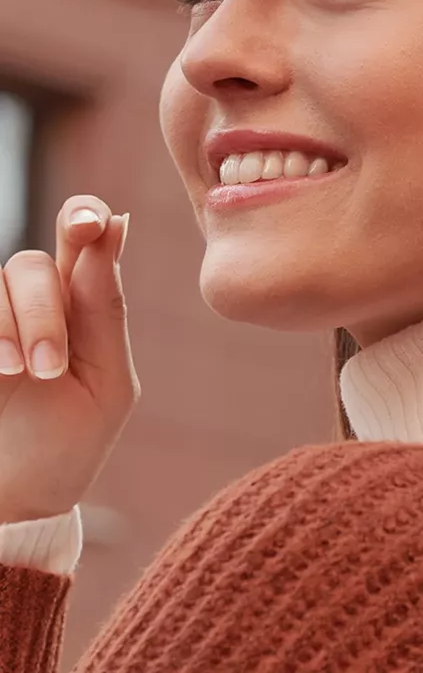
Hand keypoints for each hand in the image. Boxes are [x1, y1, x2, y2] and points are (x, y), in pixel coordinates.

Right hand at [0, 197, 138, 524]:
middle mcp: (33, 300)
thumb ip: (106, 307)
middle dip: (43, 313)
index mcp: (83, 303)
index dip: (85, 215)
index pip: (85, 233)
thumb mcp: (105, 381)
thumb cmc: (69, 442)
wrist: (16, 502)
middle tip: (47, 369)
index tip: (90, 225)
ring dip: (11, 327)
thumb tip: (116, 222)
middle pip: (32, 264)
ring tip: (18, 377)